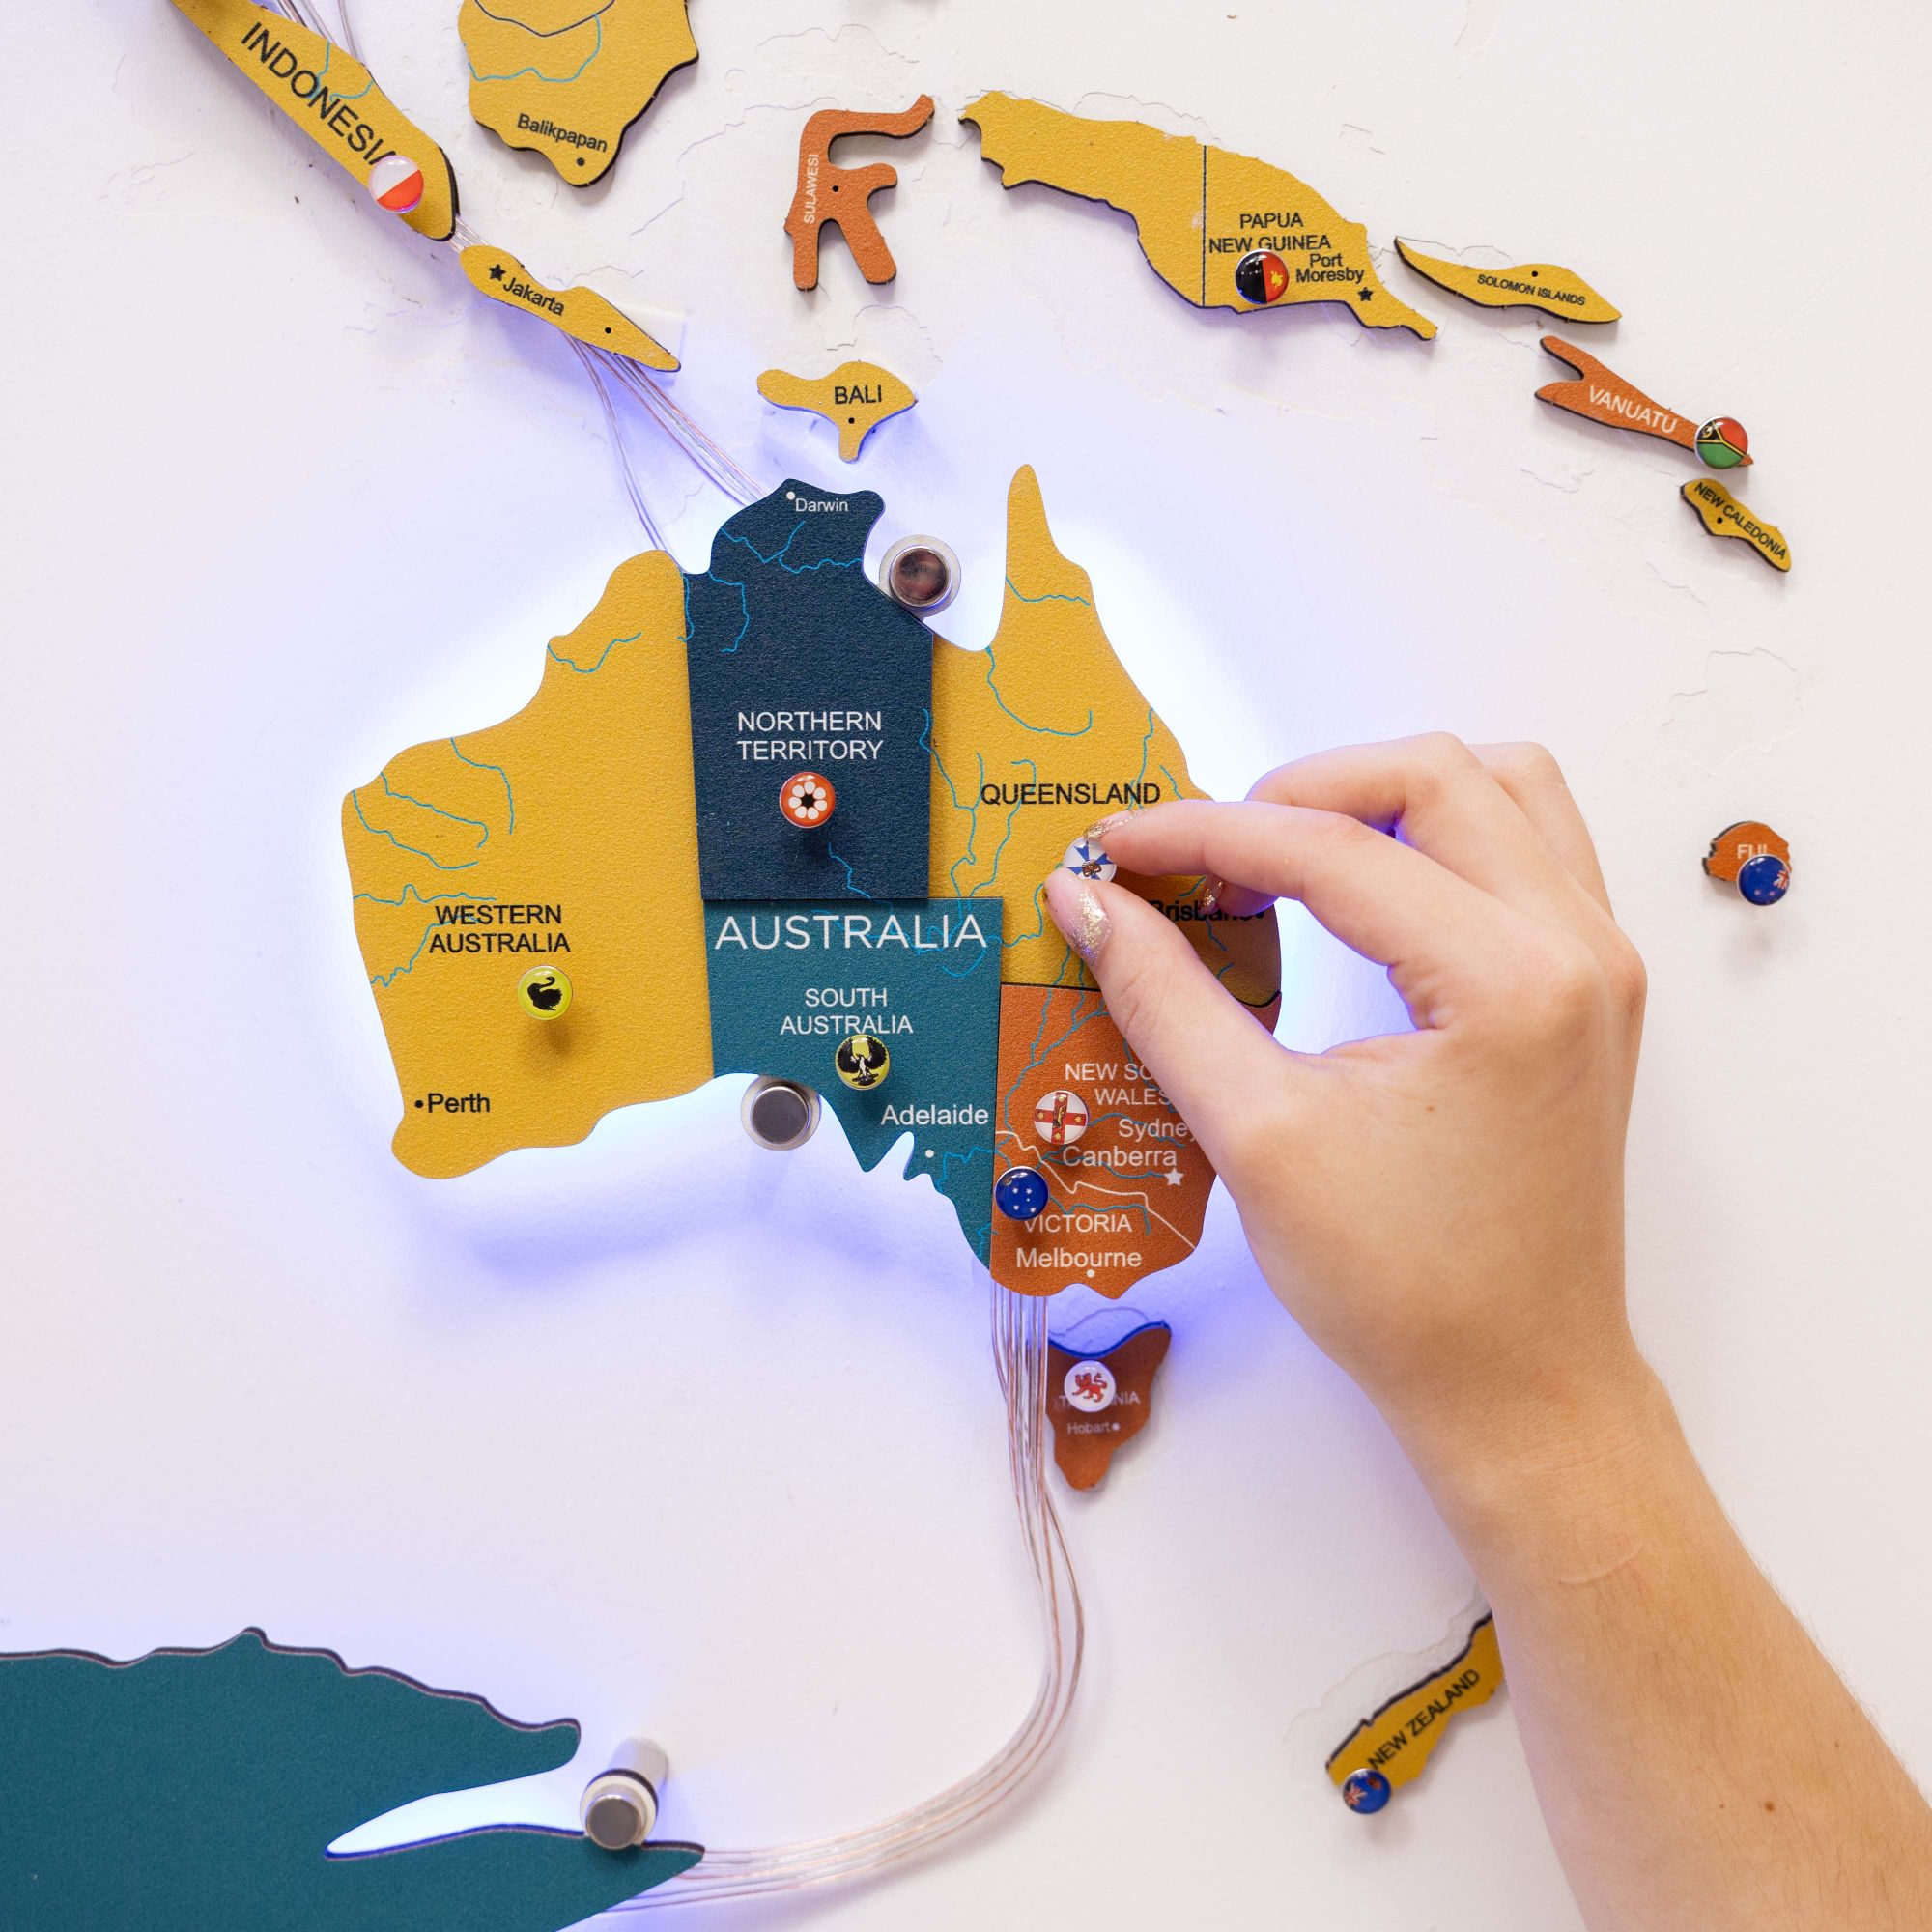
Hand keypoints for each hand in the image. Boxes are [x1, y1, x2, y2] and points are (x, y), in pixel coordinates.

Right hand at [1043, 734, 1649, 1477]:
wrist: (1519, 1385)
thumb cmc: (1402, 1288)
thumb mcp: (1258, 1137)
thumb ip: (1166, 999)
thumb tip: (1087, 901)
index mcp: (1507, 980)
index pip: (1334, 848)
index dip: (1204, 831)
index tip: (1113, 847)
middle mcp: (1576, 948)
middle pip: (1436, 773)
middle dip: (1301, 790)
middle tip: (1206, 855)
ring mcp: (1600, 964)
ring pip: (1502, 789)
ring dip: (1386, 797)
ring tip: (1287, 858)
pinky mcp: (1593, 991)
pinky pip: (1531, 849)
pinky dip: (1443, 839)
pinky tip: (1369, 894)